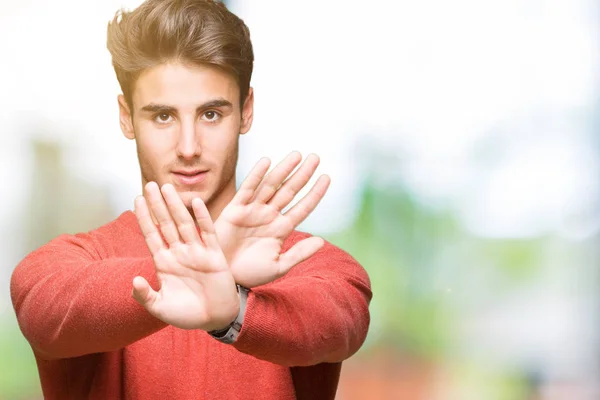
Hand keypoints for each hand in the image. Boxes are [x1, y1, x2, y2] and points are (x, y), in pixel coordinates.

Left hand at [132, 182, 238, 330]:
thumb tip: (134, 282)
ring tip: (167, 188)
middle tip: (149, 184)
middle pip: (166, 223)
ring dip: (175, 206)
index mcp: (164, 263)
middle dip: (157, 204)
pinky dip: (202, 218)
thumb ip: (146, 296)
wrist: (216, 319)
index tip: (136, 199)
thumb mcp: (161, 308)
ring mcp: (197, 252)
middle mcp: (179, 253)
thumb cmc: (188, 315)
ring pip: (184, 223)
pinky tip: (197, 203)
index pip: (151, 234)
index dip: (144, 217)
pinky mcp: (214, 255)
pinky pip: (208, 233)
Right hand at [215, 152, 330, 287]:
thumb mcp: (278, 266)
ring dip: (284, 170)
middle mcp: (269, 216)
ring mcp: (253, 211)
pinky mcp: (235, 209)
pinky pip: (247, 189)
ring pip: (271, 185)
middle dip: (302, 174)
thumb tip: (322, 241)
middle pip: (289, 190)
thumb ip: (299, 254)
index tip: (327, 177)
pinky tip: (267, 161)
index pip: (303, 207)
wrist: (224, 277)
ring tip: (297, 155)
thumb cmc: (250, 274)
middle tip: (315, 157)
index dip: (315, 193)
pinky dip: (256, 175)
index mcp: (282, 229)